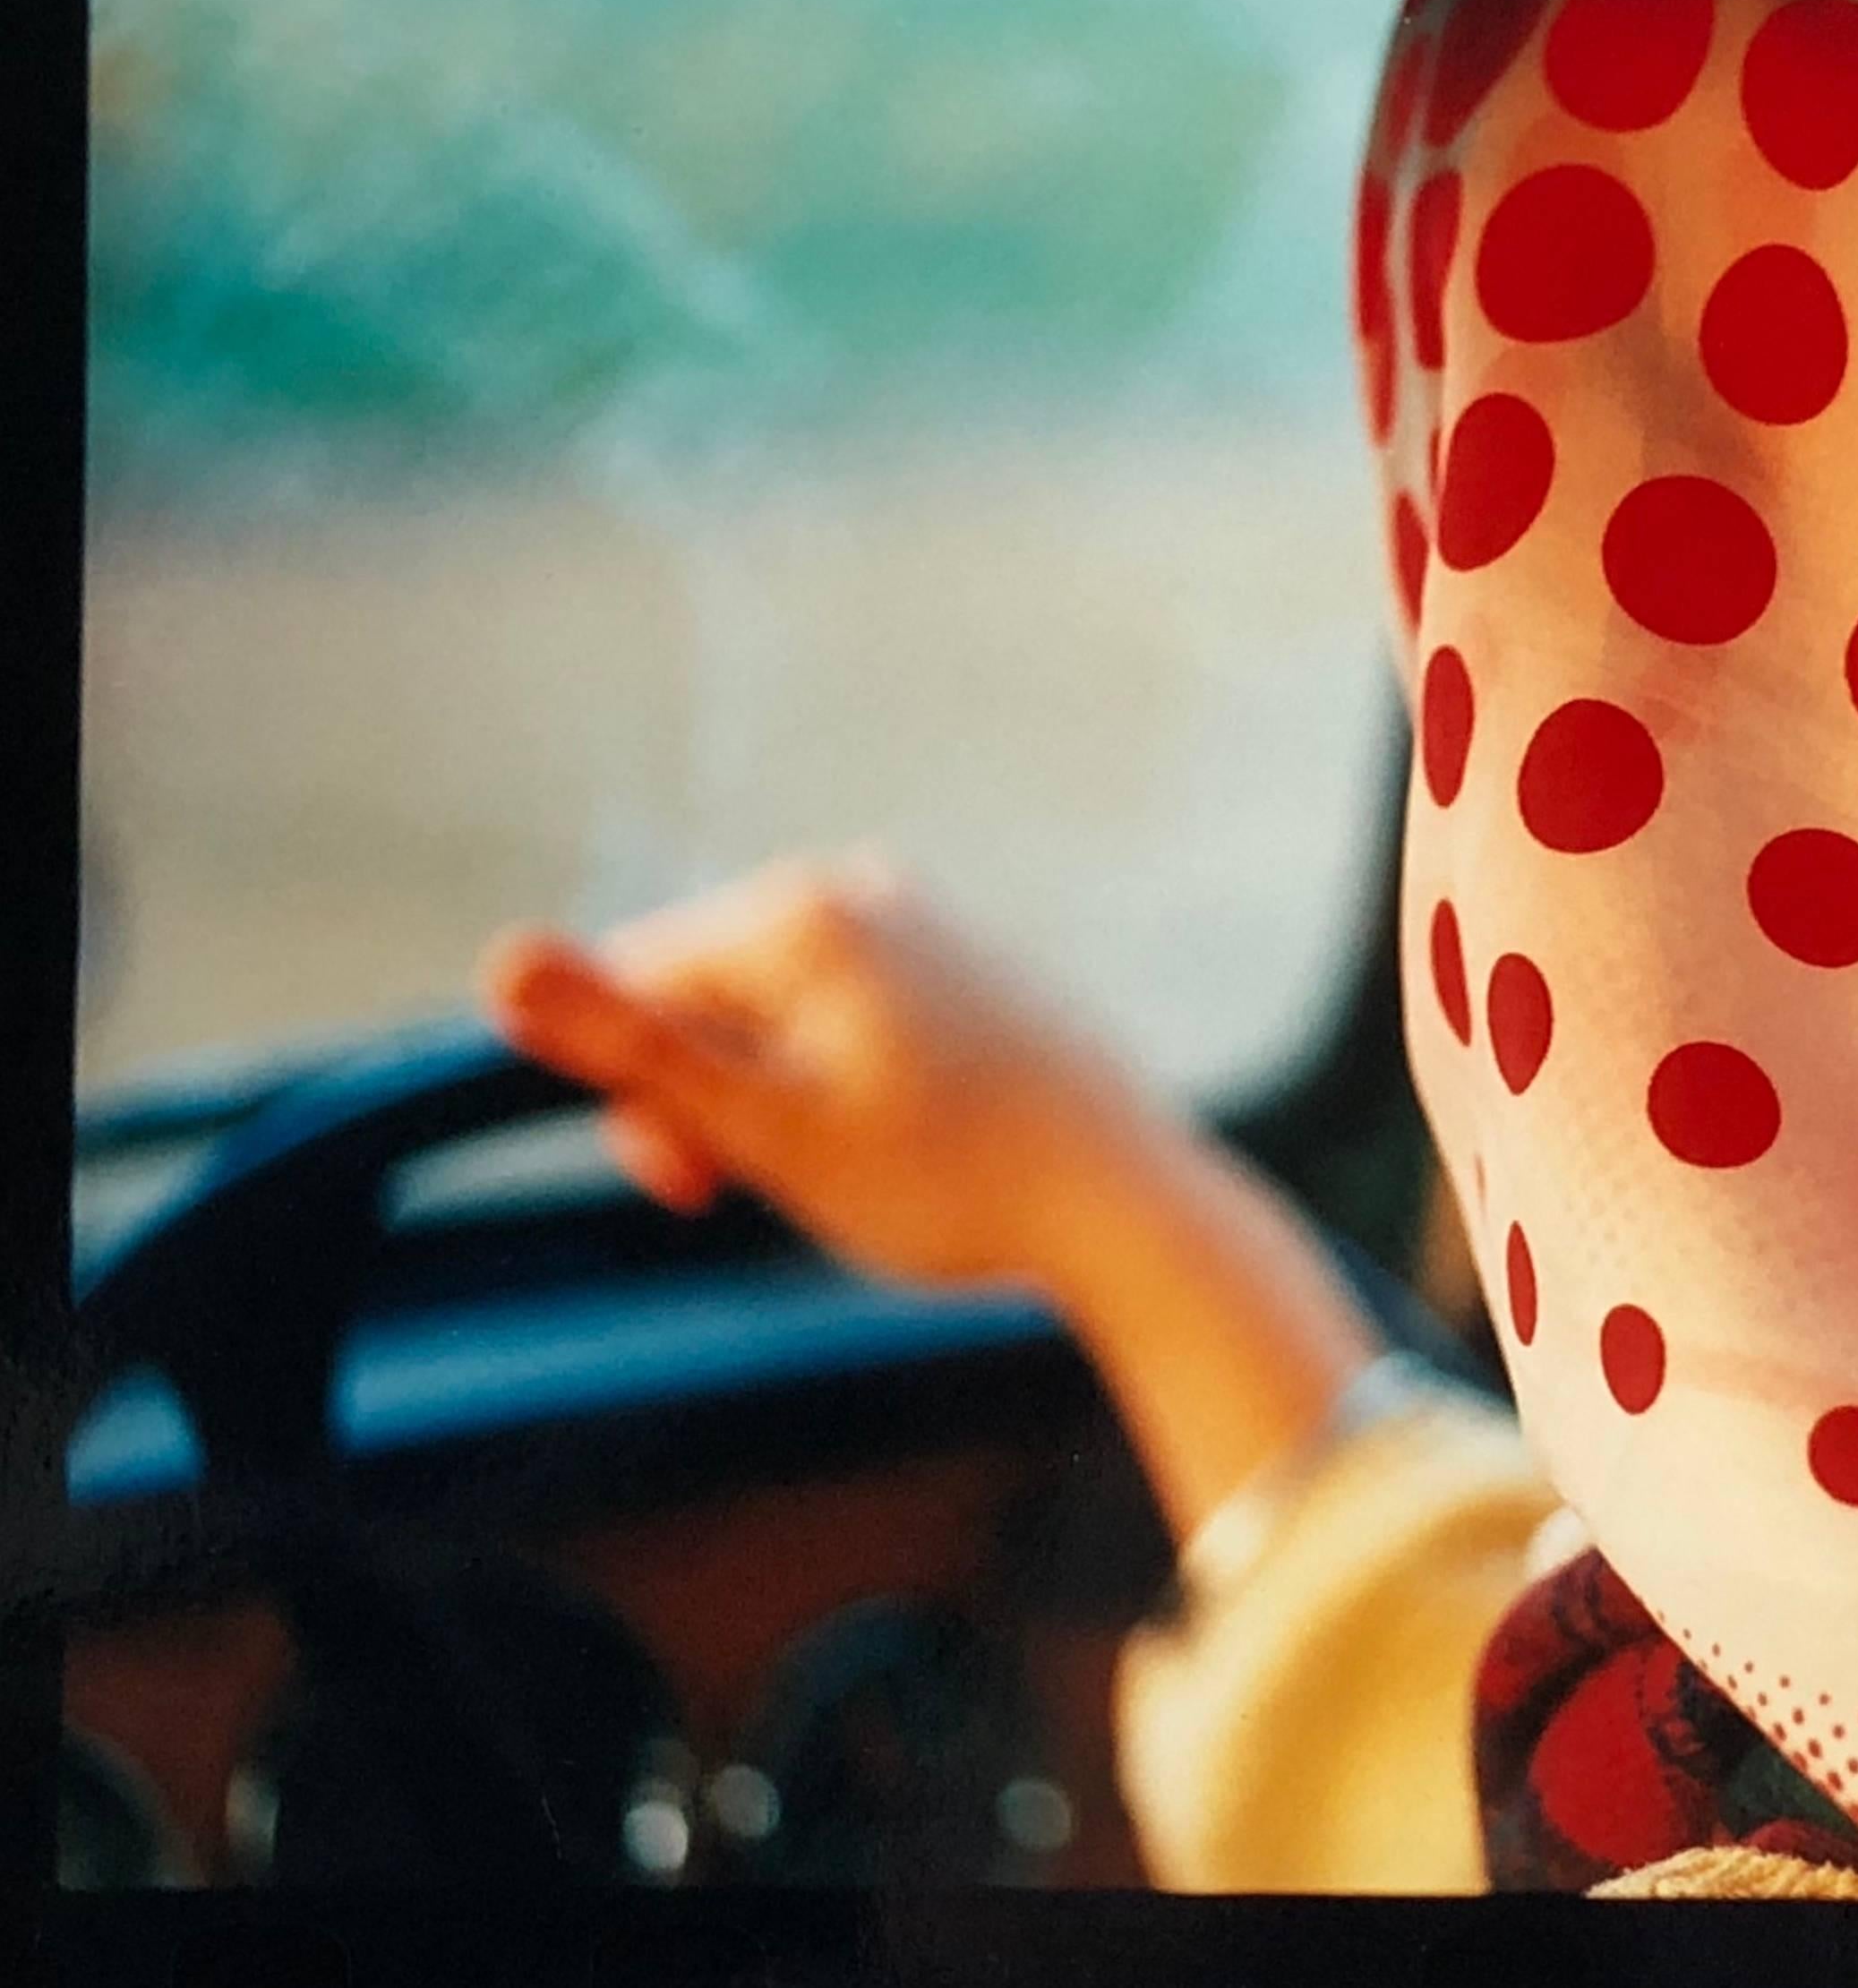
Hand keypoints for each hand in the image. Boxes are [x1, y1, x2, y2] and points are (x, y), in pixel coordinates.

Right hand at [477, 852, 1151, 1292]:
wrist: (1126, 1202)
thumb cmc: (946, 1181)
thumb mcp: (766, 1128)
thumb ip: (633, 1047)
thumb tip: (500, 961)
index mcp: (798, 911)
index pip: (633, 989)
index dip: (639, 1100)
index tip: (698, 1190)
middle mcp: (860, 886)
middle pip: (706, 995)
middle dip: (714, 1099)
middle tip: (779, 1189)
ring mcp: (924, 918)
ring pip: (781, 1015)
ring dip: (779, 1100)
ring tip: (860, 1166)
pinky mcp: (970, 963)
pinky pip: (855, 1018)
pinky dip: (850, 1084)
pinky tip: (914, 1141)